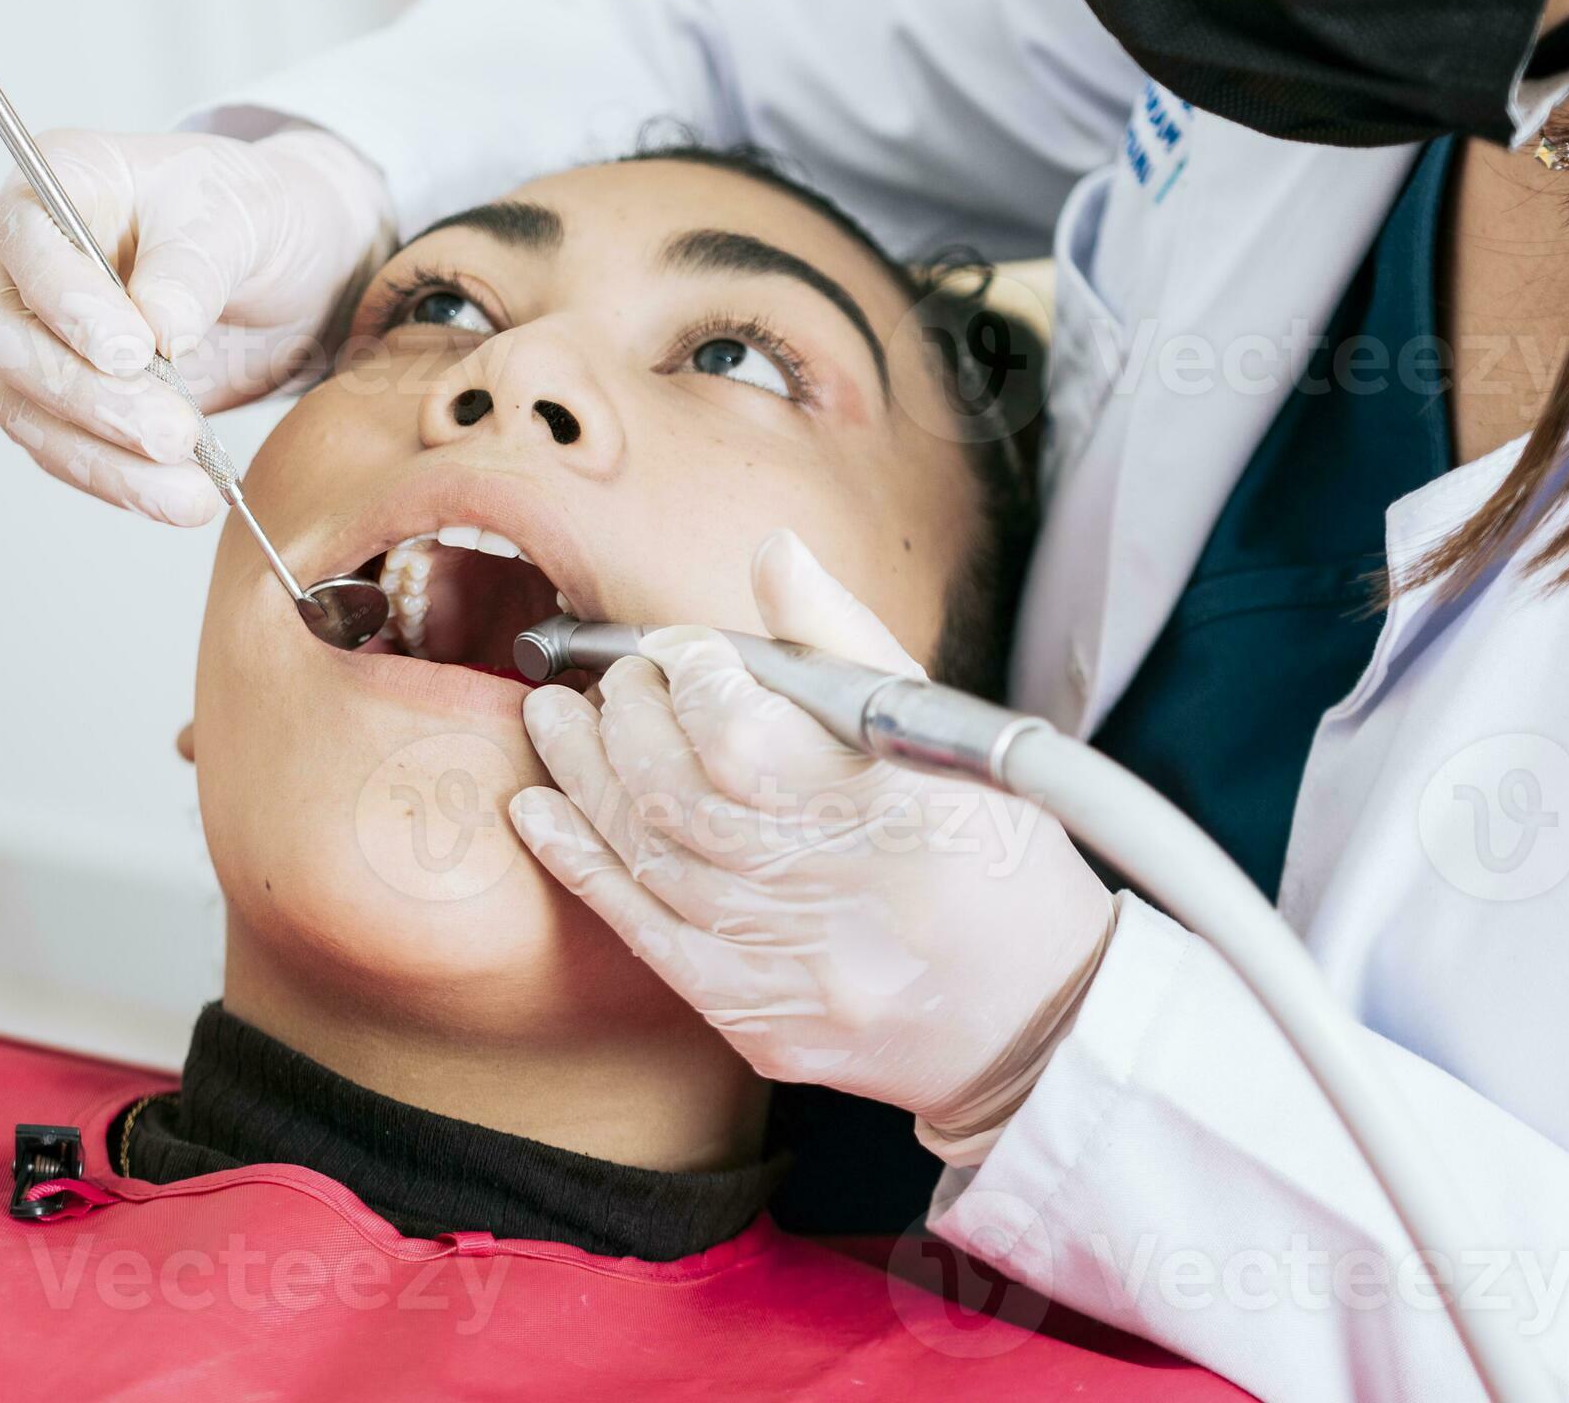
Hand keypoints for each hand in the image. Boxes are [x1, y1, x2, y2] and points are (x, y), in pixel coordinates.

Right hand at [0, 128, 392, 523]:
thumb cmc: (254, 214)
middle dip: (87, 396)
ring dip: (105, 459)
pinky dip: (119, 482)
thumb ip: (197, 264)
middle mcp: (26, 261)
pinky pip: (65, 450)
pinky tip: (177, 499)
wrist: (289, 266)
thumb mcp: (245, 215)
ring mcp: (36, 335)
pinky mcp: (63, 400)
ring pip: (28, 410)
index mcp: (61, 180)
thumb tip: (159, 326)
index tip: (132, 351)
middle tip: (171, 431)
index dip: (67, 302)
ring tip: (189, 491)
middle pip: (6, 338)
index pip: (24, 240)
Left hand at [508, 531, 1117, 1124]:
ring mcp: (792, 967)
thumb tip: (772, 552)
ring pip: (652, 856)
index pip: (748, 736)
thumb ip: (845, 637)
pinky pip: (643, 933)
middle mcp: (838, 896)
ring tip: (554, 719)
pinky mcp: (755, 1017)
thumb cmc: (986, 851)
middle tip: (612, 681)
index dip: (693, 680)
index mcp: (898, 811)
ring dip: (585, 777)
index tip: (679, 649)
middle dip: (624, 722)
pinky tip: (542, 813)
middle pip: (683, 796)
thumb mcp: (944, 731)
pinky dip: (582, 865)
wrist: (1026, 1013)